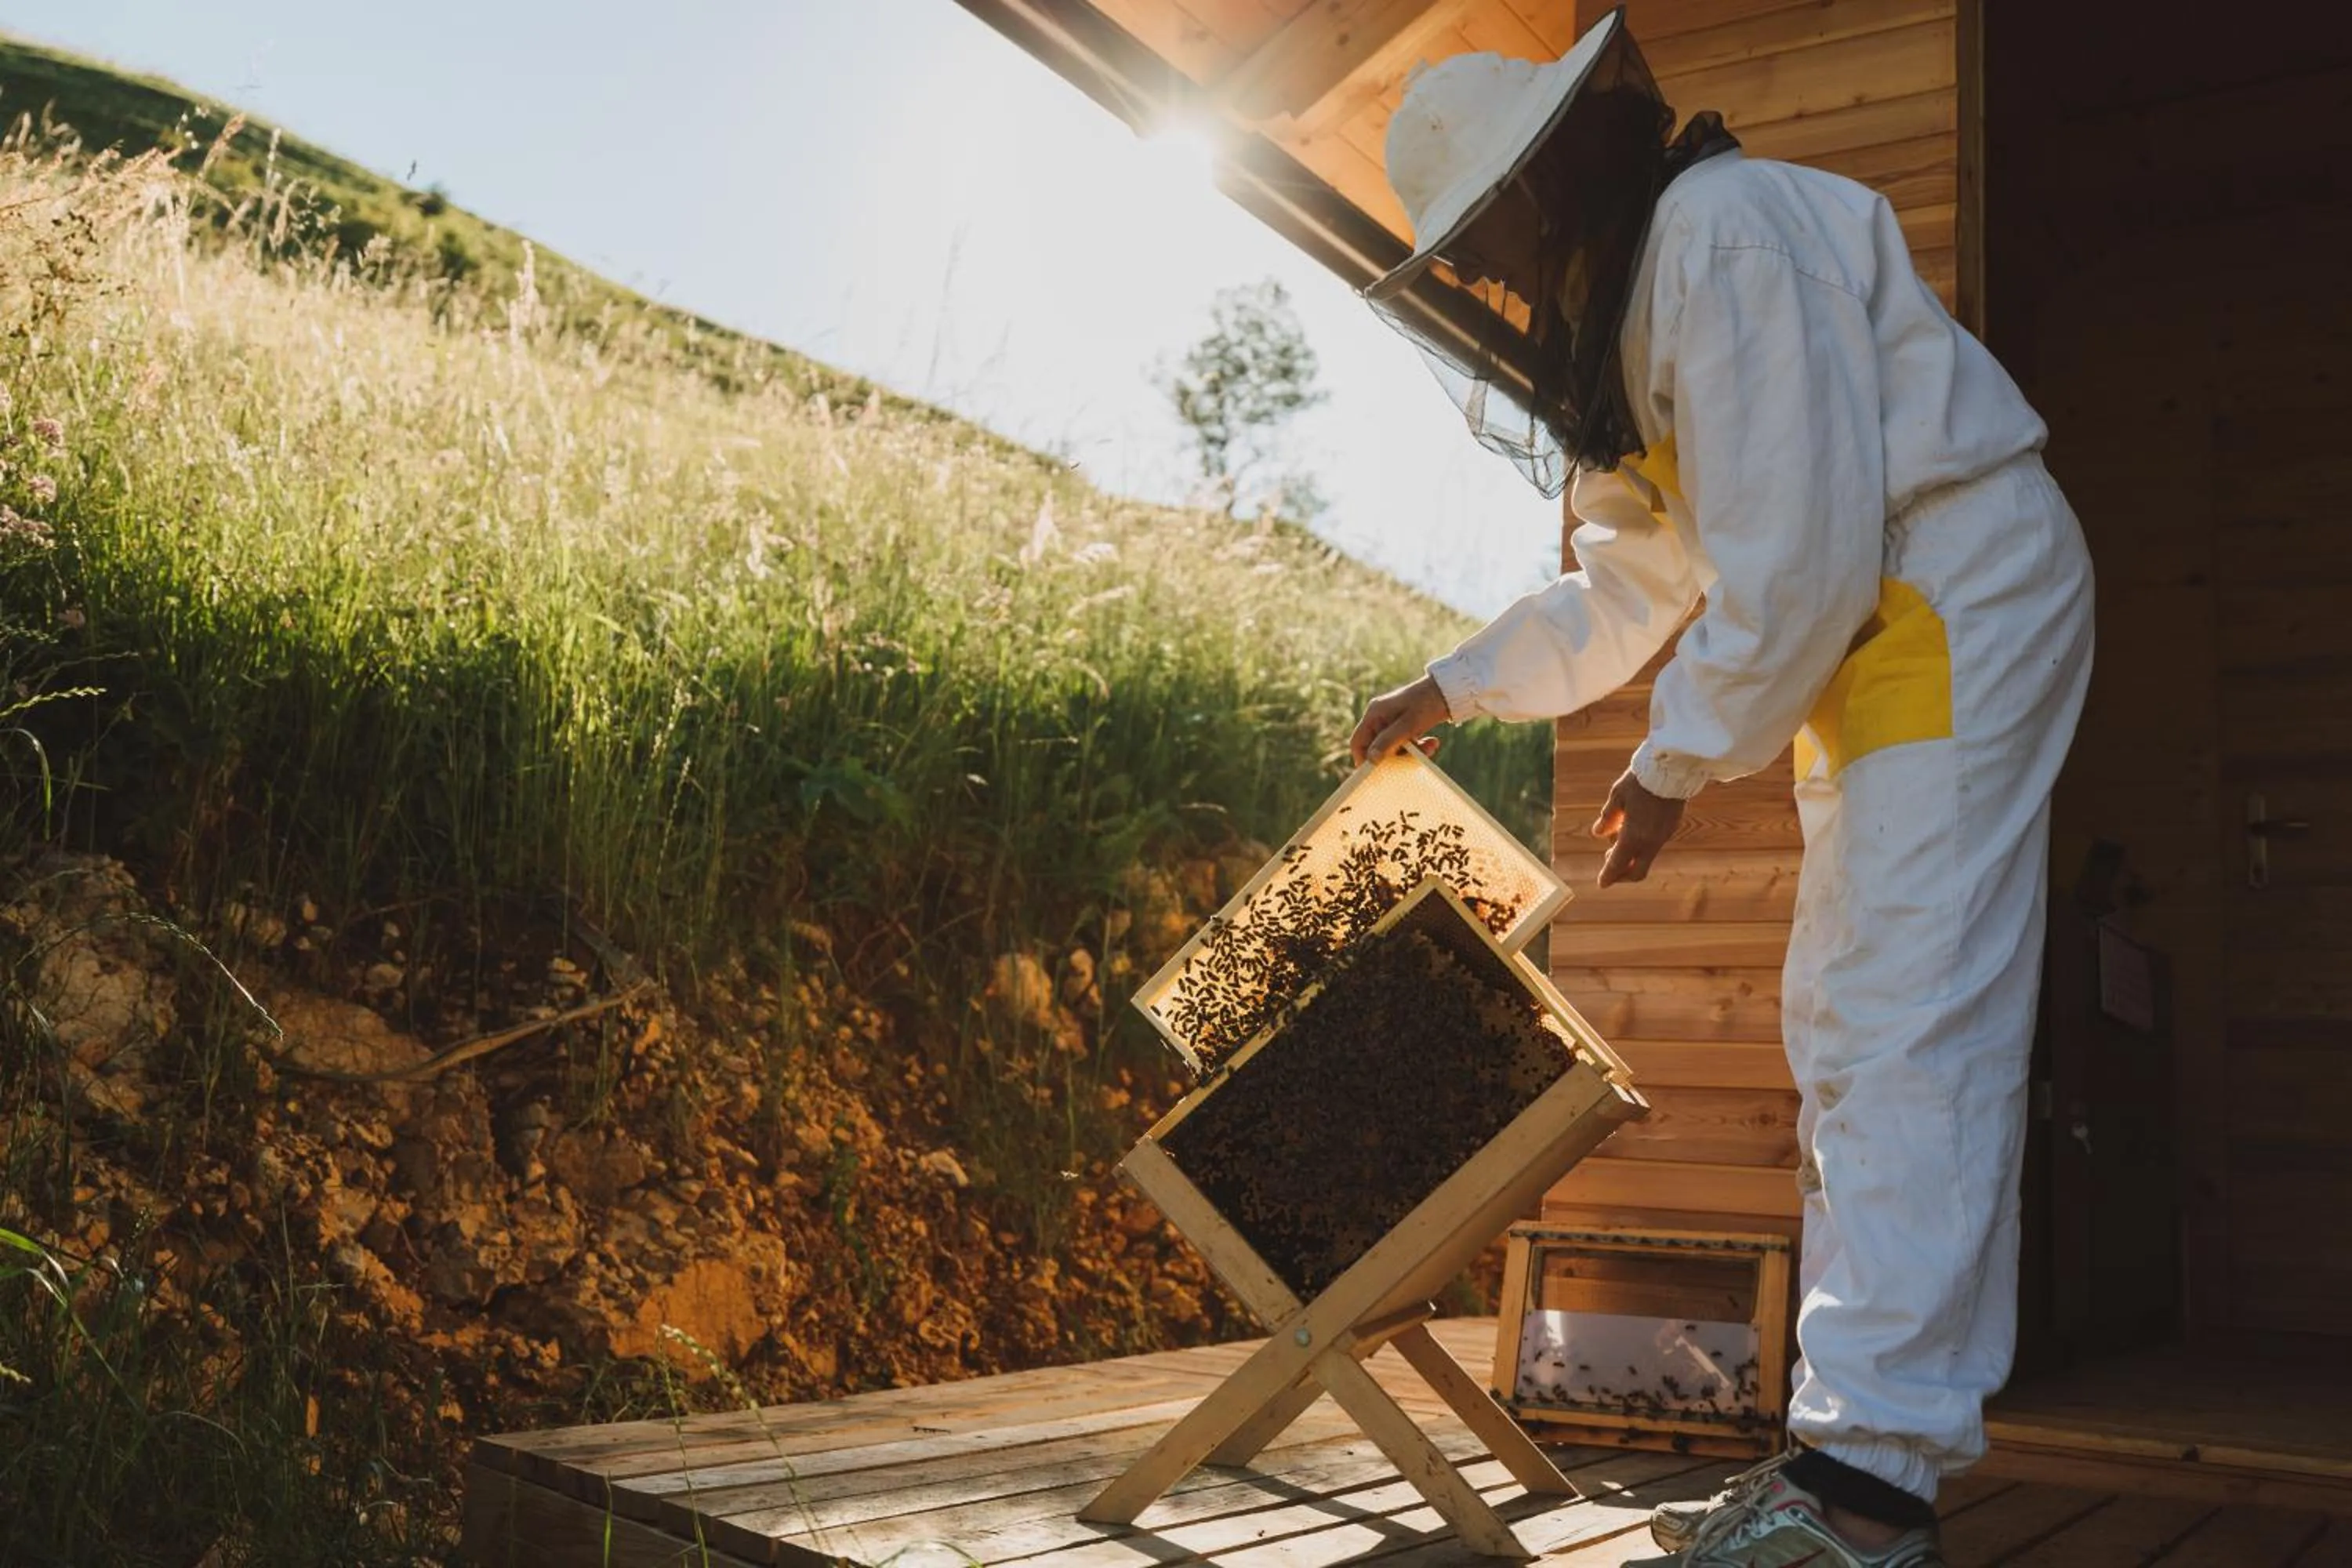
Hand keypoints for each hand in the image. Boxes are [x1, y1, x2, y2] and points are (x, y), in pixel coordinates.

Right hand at [1351, 675, 1450, 765]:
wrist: (1449, 690)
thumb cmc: (1427, 703)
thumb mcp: (1408, 724)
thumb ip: (1388, 741)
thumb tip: (1371, 759)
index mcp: (1375, 713)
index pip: (1358, 741)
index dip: (1363, 759)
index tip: (1375, 773)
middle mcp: (1380, 717)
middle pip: (1378, 747)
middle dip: (1396, 756)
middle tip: (1414, 759)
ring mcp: (1392, 721)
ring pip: (1394, 747)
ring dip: (1411, 753)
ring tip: (1430, 747)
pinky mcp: (1405, 725)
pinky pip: (1405, 743)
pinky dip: (1417, 747)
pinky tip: (1432, 743)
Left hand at [1591, 768, 1685, 885]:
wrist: (1671, 769)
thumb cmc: (1639, 781)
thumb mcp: (1616, 797)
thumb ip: (1608, 818)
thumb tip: (1598, 833)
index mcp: (1633, 837)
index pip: (1618, 865)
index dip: (1608, 876)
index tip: (1601, 883)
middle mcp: (1650, 842)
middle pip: (1637, 872)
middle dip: (1622, 875)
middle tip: (1609, 866)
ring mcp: (1663, 836)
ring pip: (1646, 859)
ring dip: (1631, 858)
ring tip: (1617, 841)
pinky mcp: (1671, 828)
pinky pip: (1654, 846)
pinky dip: (1642, 847)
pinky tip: (1633, 830)